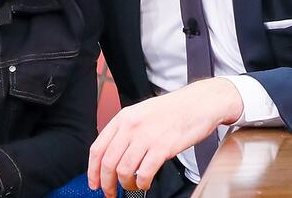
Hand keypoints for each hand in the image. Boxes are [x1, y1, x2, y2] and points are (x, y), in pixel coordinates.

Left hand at [87, 78, 242, 196]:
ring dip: (126, 185)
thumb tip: (112, 154)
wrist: (198, 103)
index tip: (94, 182)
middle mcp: (131, 126)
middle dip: (106, 183)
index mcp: (123, 117)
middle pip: (108, 162)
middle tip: (110, 192)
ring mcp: (146, 136)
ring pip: (124, 170)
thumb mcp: (142, 113)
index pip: (98, 148)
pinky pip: (144, 173)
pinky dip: (142, 183)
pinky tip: (145, 183)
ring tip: (133, 187)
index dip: (93, 170)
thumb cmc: (173, 110)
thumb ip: (126, 130)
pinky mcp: (163, 147)